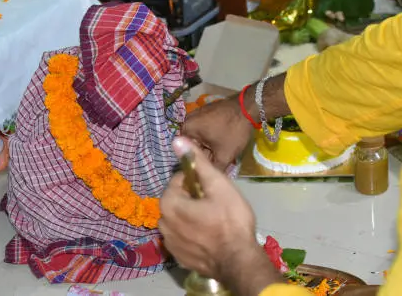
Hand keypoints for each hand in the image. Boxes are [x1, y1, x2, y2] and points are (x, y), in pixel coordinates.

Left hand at [159, 137, 281, 294]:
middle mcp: (162, 223)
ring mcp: (169, 243)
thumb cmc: (230, 220)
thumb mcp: (218, 184)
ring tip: (213, 221)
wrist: (238, 261)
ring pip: (178, 219)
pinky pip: (182, 237)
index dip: (196, 181)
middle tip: (215, 204)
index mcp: (169, 203)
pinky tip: (208, 237)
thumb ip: (197, 162)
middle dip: (192, 199)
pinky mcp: (178, 257)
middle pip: (177, 200)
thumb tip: (177, 139)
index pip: (178, 180)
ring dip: (190, 216)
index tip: (212, 188)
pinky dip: (191, 234)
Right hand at [182, 75, 288, 169]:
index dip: (197, 163)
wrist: (249, 107)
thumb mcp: (224, 155)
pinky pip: (205, 128)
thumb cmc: (233, 131)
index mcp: (186, 129)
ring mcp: (197, 113)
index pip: (186, 152)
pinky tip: (222, 141)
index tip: (208, 169)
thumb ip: (213, 168)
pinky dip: (211, 136)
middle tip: (217, 162)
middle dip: (204, 154)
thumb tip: (209, 176)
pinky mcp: (206, 111)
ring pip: (200, 137)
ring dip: (208, 146)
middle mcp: (187, 120)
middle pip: (193, 144)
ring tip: (221, 153)